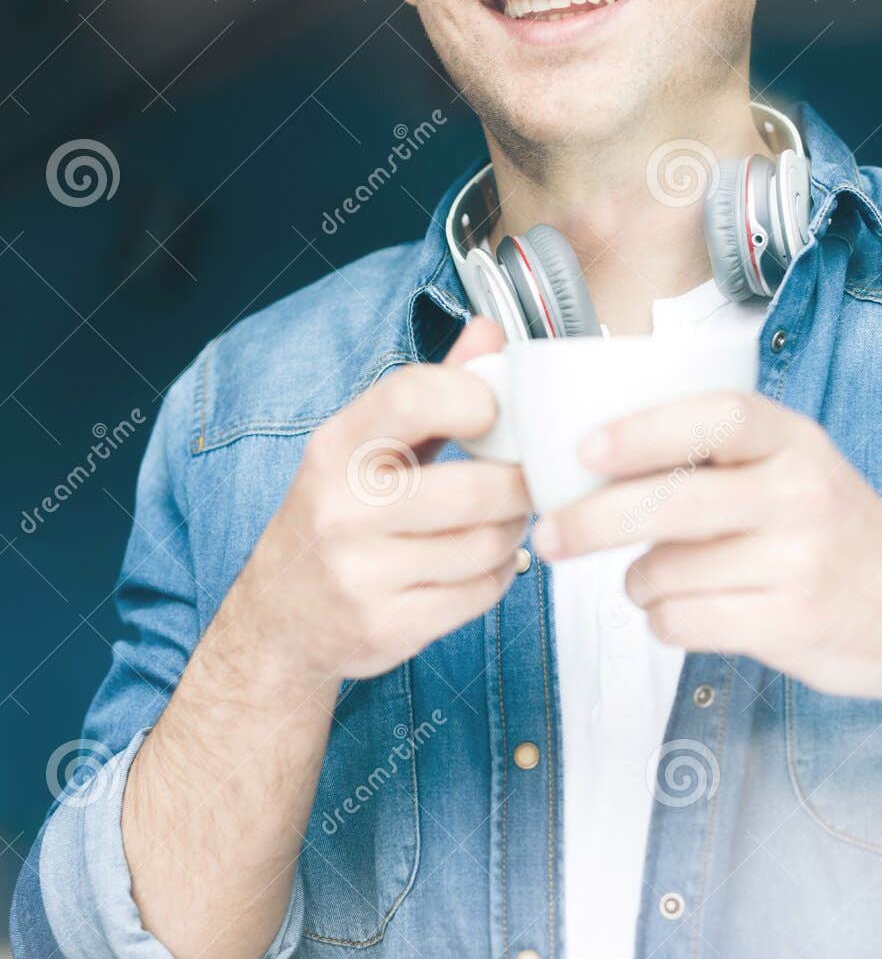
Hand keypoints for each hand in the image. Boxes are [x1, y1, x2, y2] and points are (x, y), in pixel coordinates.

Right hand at [235, 317, 531, 686]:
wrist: (279, 617)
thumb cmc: (337, 516)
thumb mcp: (366, 446)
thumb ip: (433, 390)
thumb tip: (489, 333)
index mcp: (336, 448)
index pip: (409, 398)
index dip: (471, 397)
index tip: (496, 411)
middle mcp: (341, 509)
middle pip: (472, 488)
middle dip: (518, 482)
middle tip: (526, 477)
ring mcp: (361, 573)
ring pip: (486, 544)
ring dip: (513, 529)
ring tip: (505, 518)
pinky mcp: (387, 626)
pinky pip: (480, 593)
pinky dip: (499, 574)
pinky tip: (484, 561)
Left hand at [531, 390, 881, 708]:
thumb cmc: (833, 532)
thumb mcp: (795, 468)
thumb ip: (719, 457)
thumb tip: (597, 457)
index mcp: (795, 441)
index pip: (715, 419)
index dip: (644, 431)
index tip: (585, 450)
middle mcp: (801, 493)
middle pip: (674, 502)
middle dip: (595, 521)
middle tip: (550, 535)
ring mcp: (799, 561)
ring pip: (670, 570)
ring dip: (640, 581)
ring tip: (657, 578)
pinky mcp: (791, 623)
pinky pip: (685, 621)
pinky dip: (666, 620)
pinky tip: (685, 611)